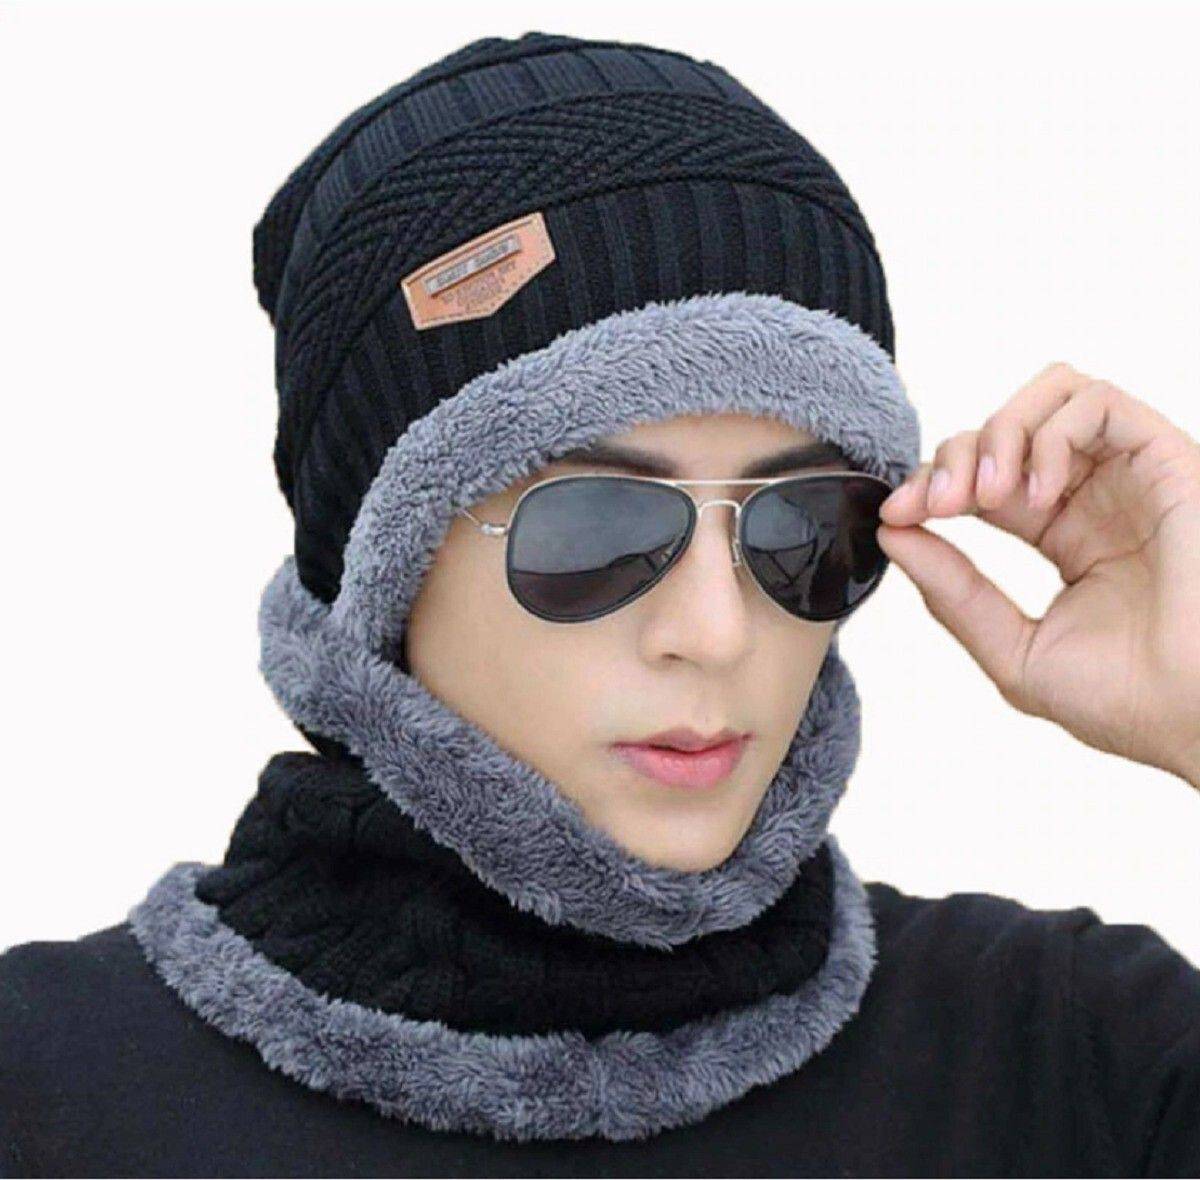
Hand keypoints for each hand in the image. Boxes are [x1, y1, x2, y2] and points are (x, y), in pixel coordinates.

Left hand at [875, 362, 1199, 791]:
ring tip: (982, 495)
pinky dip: (1048, 434)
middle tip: (933, 506)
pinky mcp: (1168, 460)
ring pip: (1051, 396)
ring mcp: (1131, 477)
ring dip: (997, 433)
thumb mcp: (1013, 648)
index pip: (984, 481)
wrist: (1196, 718)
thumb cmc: (1127, 701)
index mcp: (1066, 536)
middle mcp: (1099, 497)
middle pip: (1006, 430)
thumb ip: (953, 592)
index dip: (932, 486)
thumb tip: (893, 534)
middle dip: (951, 458)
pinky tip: (1035, 495)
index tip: (897, 516)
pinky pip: (1098, 402)